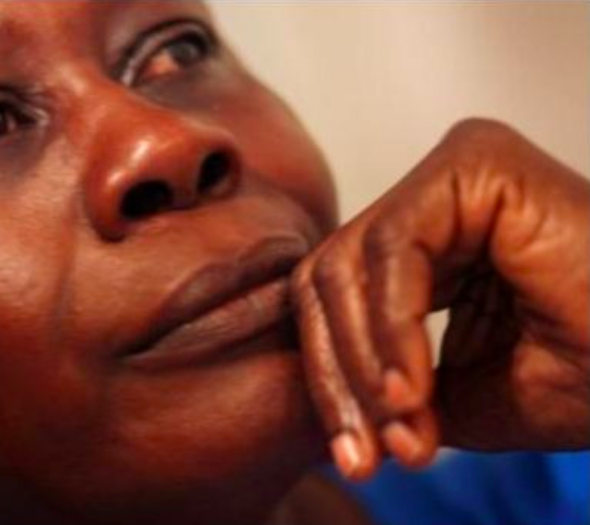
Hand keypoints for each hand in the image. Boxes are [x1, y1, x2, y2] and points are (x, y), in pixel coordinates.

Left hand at [291, 119, 589, 480]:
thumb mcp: (458, 401)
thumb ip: (383, 396)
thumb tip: (318, 426)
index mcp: (425, 244)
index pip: (332, 301)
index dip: (330, 381)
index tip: (352, 457)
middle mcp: (431, 200)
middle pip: (328, 281)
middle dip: (338, 378)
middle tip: (365, 457)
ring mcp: (449, 176)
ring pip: (348, 268)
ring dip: (363, 365)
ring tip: (403, 430)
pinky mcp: (474, 164)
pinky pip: (393, 249)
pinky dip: (391, 329)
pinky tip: (410, 391)